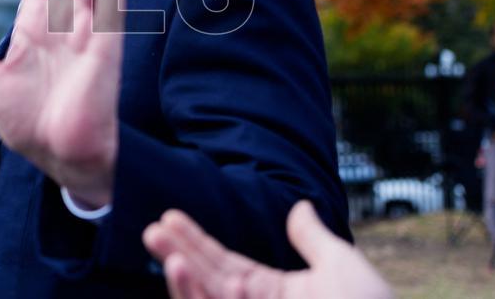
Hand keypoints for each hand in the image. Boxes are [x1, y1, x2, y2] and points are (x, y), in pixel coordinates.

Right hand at [143, 201, 392, 298]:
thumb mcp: (341, 268)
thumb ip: (312, 238)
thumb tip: (300, 205)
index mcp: (269, 292)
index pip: (222, 262)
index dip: (195, 239)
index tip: (170, 216)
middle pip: (204, 281)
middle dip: (176, 255)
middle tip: (152, 230)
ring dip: (182, 282)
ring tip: (169, 253)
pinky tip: (191, 274)